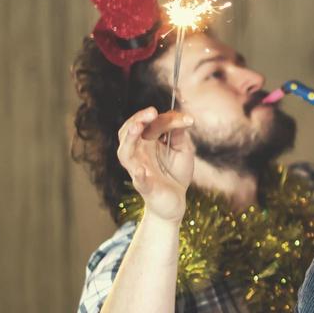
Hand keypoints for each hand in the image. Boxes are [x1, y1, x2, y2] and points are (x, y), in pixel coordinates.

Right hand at [116, 107, 193, 221]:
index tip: (188, 119)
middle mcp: (137, 153)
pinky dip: (139, 175)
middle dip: (137, 119)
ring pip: (125, 152)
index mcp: (146, 141)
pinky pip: (138, 180)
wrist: (176, 200)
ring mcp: (138, 169)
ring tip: (138, 127)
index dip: (167, 118)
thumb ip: (179, 134)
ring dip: (130, 138)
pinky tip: (141, 170)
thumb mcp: (183, 149)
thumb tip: (181, 118)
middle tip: (151, 112)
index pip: (150, 124)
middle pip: (127, 132)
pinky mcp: (146, 186)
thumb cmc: (176, 171)